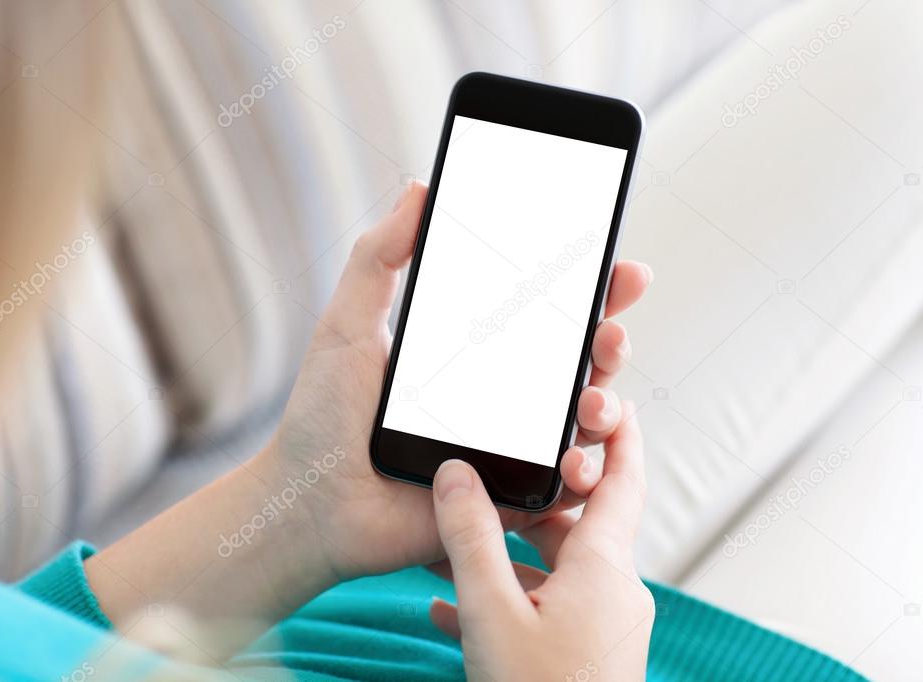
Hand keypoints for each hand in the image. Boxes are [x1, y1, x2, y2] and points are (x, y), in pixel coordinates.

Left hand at [269, 181, 651, 581]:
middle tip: (611, 327)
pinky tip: (574, 459)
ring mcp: (512, 447)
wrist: (307, 502)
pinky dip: (584, 473)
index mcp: (477, 351)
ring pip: (586, 420)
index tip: (615, 265)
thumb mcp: (349, 324)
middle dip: (610, 337)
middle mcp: (505, 396)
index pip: (547, 314)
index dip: (589, 290)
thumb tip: (417, 187)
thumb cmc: (322, 415)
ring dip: (605, 401)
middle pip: (580, 361)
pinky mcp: (510, 498)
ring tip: (591, 397)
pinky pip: (564, 487)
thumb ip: (380, 257)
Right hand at [428, 404, 653, 680]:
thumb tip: (455, 473)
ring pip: (555, 572)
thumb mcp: (492, 614)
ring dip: (507, 559)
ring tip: (450, 553)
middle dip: (531, 503)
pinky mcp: (589, 657)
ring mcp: (605, 628)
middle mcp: (615, 591)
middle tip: (490, 478)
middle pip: (576, 525)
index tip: (610, 401)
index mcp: (603, 568)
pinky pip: (550, 612)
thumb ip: (470, 538)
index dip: (619, 438)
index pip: (622, 482)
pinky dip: (511, 601)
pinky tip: (452, 613)